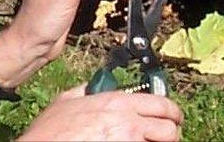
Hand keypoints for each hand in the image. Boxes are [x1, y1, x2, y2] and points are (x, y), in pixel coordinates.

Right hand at [18, 85, 182, 140]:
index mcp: (118, 104)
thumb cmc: (49, 133)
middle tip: (165, 136)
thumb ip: (88, 90)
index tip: (174, 117)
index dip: (173, 112)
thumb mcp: (67, 100)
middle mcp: (128, 123)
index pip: (163, 104)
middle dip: (170, 133)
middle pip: (169, 129)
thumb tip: (97, 86)